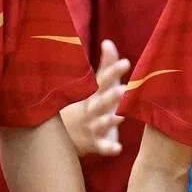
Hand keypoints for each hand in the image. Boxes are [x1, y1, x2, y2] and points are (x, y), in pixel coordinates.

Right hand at [61, 40, 130, 155]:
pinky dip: (109, 148)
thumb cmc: (87, 104)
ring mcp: (92, 127)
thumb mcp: (94, 86)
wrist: (65, 135)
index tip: (126, 62)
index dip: (113, 71)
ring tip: (121, 116)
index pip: (103, 80)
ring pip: (102, 124)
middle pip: (101, 102)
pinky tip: (118, 149)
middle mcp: (92, 109)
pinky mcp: (96, 144)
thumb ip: (105, 66)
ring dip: (111, 120)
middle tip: (123, 89)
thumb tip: (109, 42)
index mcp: (93, 93)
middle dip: (111, 96)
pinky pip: (102, 147)